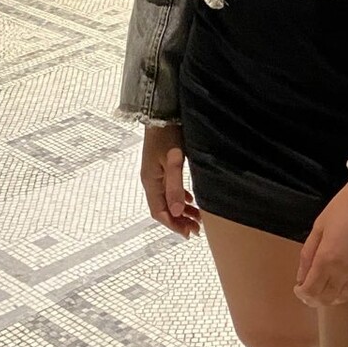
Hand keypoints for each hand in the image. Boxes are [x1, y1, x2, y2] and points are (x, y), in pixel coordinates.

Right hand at [139, 123, 199, 237]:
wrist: (161, 112)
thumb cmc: (168, 134)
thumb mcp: (174, 161)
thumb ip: (175, 187)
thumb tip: (178, 212)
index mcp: (151, 182)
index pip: (160, 212)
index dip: (174, 225)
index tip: (189, 234)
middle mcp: (150, 180)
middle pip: (163, 208)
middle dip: (179, 221)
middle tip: (197, 229)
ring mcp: (154, 173)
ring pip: (167, 199)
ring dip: (181, 210)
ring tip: (197, 217)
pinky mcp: (160, 166)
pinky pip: (168, 189)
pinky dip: (180, 197)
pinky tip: (190, 199)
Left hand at [295, 178, 347, 307]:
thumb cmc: (343, 207)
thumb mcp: (319, 226)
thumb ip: (308, 254)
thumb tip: (301, 277)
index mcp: (327, 260)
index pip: (311, 290)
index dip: (302, 293)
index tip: (298, 287)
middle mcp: (343, 272)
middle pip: (326, 298)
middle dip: (313, 298)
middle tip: (307, 291)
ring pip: (342, 298)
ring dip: (330, 297)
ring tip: (323, 288)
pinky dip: (345, 292)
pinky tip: (340, 284)